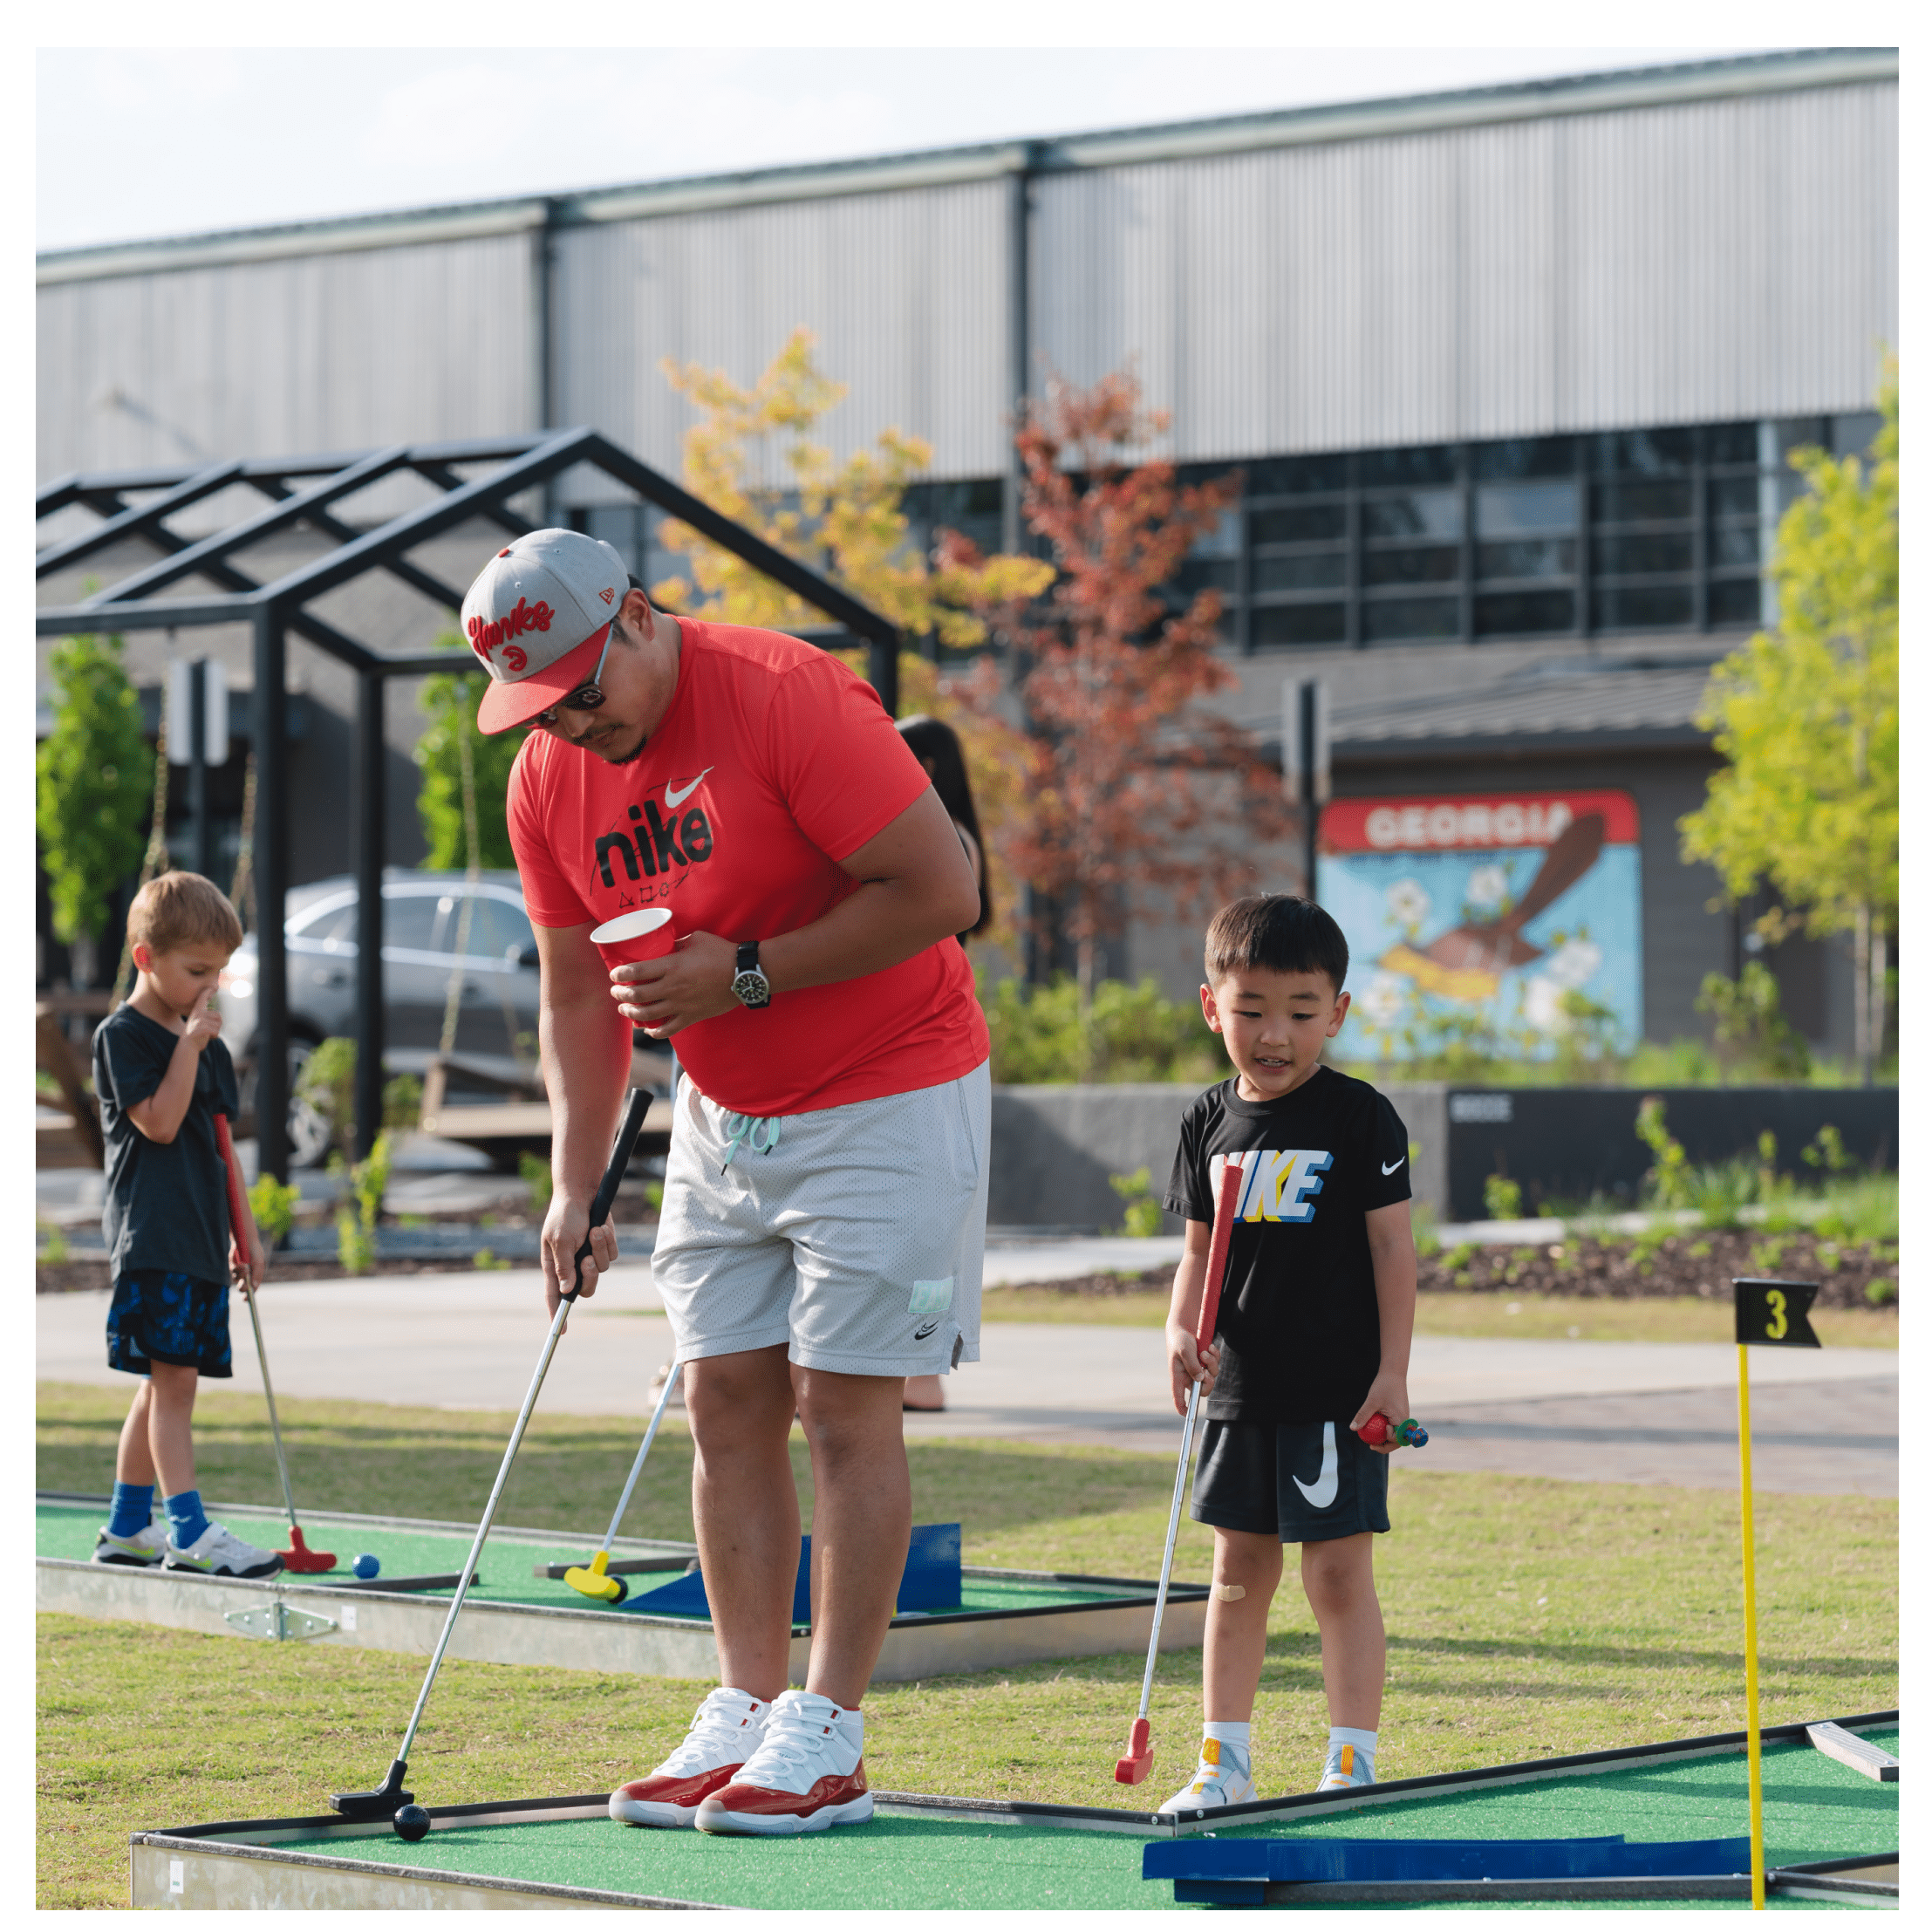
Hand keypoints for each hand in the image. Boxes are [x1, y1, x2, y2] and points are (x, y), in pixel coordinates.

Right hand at [184, 988, 222, 1053]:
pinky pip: (216, 1032)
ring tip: (205, 1034)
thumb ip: (207, 1017)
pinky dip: (214, 1037)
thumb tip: (217, 1015)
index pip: (202, 998)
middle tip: (207, 1031)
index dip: (207, 991)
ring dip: (216, 1032)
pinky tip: (206, 1038)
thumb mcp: (200, 1023)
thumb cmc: (196, 1036)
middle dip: (218, 1025)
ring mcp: (199, 1021)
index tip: (213, 985)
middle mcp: (198, 1014)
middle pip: (219, 1016)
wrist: (186, 1047)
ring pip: (219, 1025)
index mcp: (197, 1011)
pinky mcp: (202, 1028)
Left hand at [229, 1228, 265, 1297]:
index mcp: (255, 1276)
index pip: (252, 1289)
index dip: (249, 1295)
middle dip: (243, 1287)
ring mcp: (239, 1271)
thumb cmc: (255, 1252)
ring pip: (236, 1279)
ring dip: (240, 1274)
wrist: (246, 1240)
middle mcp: (247, 1276)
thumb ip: (257, 1275)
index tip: (246, 1299)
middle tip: (243, 1284)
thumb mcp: (259, 1263)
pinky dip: (236, 1269)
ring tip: (244, 1265)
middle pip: (242, 1287)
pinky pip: (233, 1271)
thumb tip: (254, 1287)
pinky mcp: (232, 1266)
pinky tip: (241, 1263)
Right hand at [541, 1191, 618, 1321]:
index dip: (557, 1314)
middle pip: (586, 1288)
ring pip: (602, 1269)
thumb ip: (564, 1266)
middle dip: (589, 1276)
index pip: (554, 1295)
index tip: (561, 1331)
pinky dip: (608, 1242)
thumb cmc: (566, 1214)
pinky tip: (601, 1227)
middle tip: (587, 1260)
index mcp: (554, 1264)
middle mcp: (572, 1264)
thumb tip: (566, 1291)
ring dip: (599, 1250)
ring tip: (593, 1230)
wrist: (584, 1192)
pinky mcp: (604, 1246)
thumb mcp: (561, 1240)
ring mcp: (589, 1255)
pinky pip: (612, 1255)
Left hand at [610, 931, 738, 1037]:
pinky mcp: (692, 1016)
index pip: (636, 972)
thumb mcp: (696, 939)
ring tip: (625, 1009)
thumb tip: (665, 946)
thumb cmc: (721, 952)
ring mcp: (682, 1005)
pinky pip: (669, 1029)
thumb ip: (677, 944)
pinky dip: (655, 1032)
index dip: (620, 974)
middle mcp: (672, 987)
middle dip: (621, 994)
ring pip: (648, 1015)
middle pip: (637, 995)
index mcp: (671, 966)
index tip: (614, 974)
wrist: (744, 973)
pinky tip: (648, 1030)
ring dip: (631, 1013)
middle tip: (616, 991)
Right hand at [1166, 1321, 1221, 1415]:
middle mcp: (1189, 1377)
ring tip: (1205, 1351)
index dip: (1183, 1408)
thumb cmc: (1180, 1340)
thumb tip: (1200, 1379)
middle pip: (1203, 1390)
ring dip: (1211, 1363)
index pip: (1178, 1398)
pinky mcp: (1206, 1363)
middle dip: (1208, 1381)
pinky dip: (1215, 1356)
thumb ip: (1192, 1365)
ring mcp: (1199, 1370)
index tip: (1188, 1415)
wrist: (1185, 1327)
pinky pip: (1216, 1365)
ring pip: (1212, 1376)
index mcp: (1178, 1377)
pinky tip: (1209, 1347)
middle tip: (1206, 1370)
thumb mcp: (1184, 1350)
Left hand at [1350, 1369, 1411, 1452]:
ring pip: (1396, 1434)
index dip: (1386, 1443)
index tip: (1373, 1441)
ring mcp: (1403, 1418)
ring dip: (1385, 1438)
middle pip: (1398, 1440)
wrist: (1393, 1373)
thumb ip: (1363, 1415)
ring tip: (1372, 1440)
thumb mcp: (1371, 1401)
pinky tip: (1373, 1427)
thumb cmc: (1384, 1386)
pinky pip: (1394, 1426)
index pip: (1397, 1440)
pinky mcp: (1399, 1414)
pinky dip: (1385, 1430)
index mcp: (1402, 1420)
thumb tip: (1353, 1428)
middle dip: (1386, 1446)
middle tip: (1371, 1446)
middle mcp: (1405, 1421)